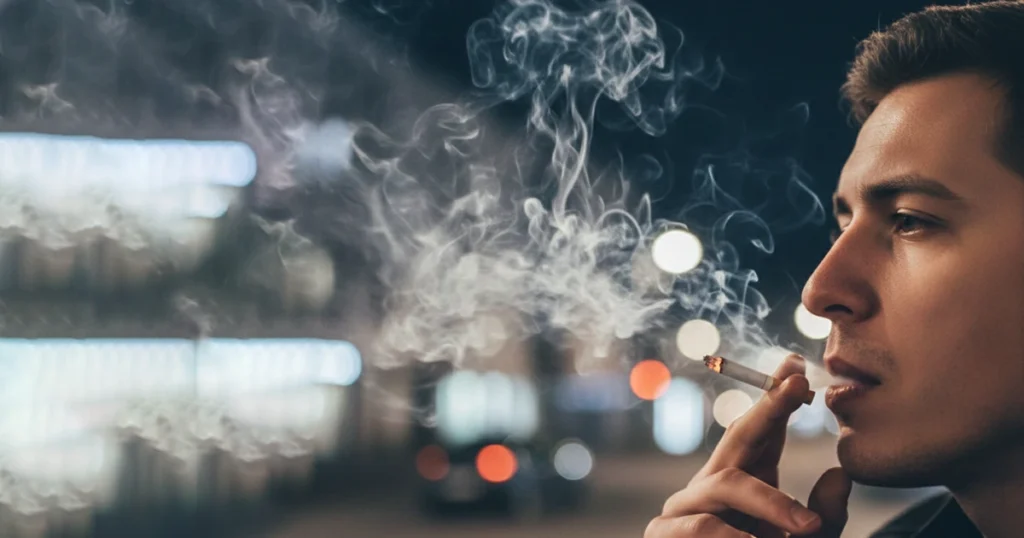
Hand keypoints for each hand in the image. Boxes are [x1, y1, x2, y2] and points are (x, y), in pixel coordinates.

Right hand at [644, 355, 853, 536]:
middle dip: (769, 410)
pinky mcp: (662, 533)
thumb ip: (824, 519)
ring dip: (771, 504)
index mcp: (743, 483)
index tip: (798, 367)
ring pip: (726, 484)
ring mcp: (684, 508)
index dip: (778, 398)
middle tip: (797, 388)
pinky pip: (698, 526)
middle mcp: (711, 487)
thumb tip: (841, 473)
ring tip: (807, 531)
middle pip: (738, 437)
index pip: (761, 432)